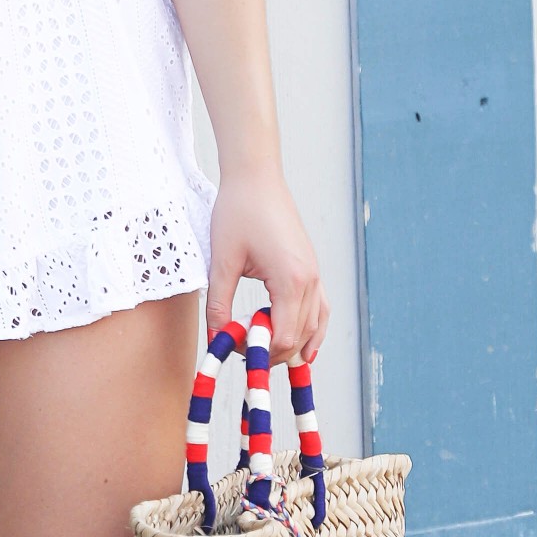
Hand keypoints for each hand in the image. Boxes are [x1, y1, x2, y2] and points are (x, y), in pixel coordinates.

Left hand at [205, 167, 327, 364]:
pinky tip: (302, 344)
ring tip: (269, 358)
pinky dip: (312, 329)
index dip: (259, 352)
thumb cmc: (238, 211)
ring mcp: (314, 273)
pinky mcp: (310, 267)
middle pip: (300, 336)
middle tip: (244, 356)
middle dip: (274, 352)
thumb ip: (219, 304)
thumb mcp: (222, 261)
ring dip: (295, 345)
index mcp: (290, 279)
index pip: (283, 336)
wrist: (256, 178)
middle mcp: (310, 279)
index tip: (233, 350)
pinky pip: (320, 307)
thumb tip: (216, 338)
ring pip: (315, 325)